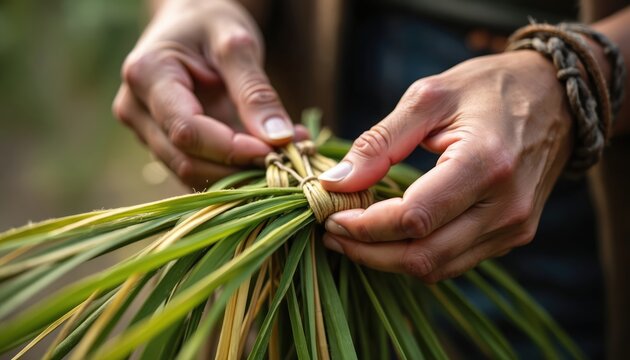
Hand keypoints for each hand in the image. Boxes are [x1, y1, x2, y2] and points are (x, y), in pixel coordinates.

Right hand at [113, 0, 304, 188]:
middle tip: (288, 156)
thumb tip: (279, 139)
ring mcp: (147, 131)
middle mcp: (136, 109)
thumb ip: (255, 91)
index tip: (274, 149)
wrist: (190, 23)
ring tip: (284, 153)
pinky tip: (267, 154)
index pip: (186, 130)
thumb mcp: (236, 44)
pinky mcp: (164, 145)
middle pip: (186, 160)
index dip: (231, 149)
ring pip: (192, 173)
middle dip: (239, 167)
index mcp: (147, 75)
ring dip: (240, 173)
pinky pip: (199, 169)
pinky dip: (235, 170)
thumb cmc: (210, 24)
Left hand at [319, 51, 572, 282]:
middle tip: (332, 233)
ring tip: (354, 237)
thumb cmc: (488, 88)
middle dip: (368, 251)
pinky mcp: (513, 235)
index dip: (365, 226)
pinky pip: (455, 261)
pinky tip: (391, 236)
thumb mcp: (428, 97)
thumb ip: (379, 142)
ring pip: (437, 268)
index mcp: (485, 164)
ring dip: (388, 259)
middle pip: (423, 256)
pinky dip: (416, 255)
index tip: (331, 215)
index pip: (414, 218)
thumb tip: (336, 181)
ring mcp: (514, 226)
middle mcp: (505, 206)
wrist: (555, 98)